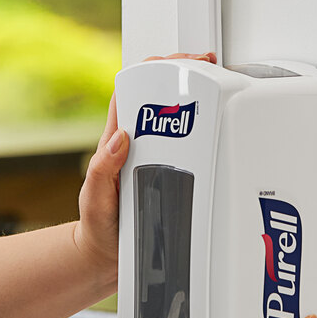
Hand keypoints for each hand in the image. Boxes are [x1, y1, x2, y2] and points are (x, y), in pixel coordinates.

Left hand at [73, 52, 216, 287]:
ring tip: (219, 85)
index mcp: (120, 139)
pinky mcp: (174, 169)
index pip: (134, 91)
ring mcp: (160, 154)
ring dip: (198, 96)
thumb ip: (103, 168)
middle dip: (185, 73)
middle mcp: (142, 141)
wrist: (110, 255)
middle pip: (162, 95)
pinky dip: (206, 129)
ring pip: (181, 116)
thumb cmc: (100, 223)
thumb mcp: (95, 195)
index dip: (154, 69)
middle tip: (209, 67)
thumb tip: (121, 136)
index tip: (176, 62)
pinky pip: (192, 143)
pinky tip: (221, 124)